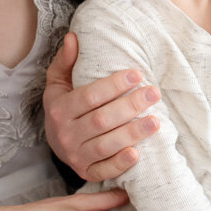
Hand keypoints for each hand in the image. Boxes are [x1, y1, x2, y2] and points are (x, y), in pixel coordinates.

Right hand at [43, 32, 160, 181]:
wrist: (55, 141)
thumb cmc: (64, 105)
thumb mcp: (58, 82)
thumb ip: (65, 61)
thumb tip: (73, 37)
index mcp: (59, 109)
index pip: (89, 96)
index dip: (114, 85)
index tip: (137, 74)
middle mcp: (65, 134)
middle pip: (101, 120)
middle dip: (130, 106)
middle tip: (154, 93)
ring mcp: (75, 156)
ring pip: (105, 145)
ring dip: (132, 134)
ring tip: (155, 121)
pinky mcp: (86, 173)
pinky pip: (104, 171)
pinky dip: (120, 164)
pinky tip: (138, 153)